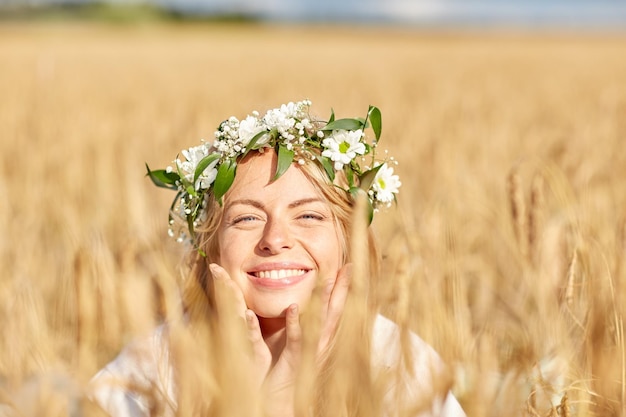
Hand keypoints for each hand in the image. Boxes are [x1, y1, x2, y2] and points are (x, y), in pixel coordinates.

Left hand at [209, 263, 351, 416]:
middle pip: (334, 312)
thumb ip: (295, 324)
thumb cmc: (281, 372)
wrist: (277, 403)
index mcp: (320, 339)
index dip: (342, 289)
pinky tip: (294, 306)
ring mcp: (310, 353)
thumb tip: (296, 301)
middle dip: (342, 289)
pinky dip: (295, 323)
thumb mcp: (291, 343)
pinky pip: (295, 339)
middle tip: (348, 267)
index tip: (348, 267)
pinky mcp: (294, 362)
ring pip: (319, 322)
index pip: (334, 309)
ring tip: (326, 278)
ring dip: (323, 300)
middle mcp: (320, 345)